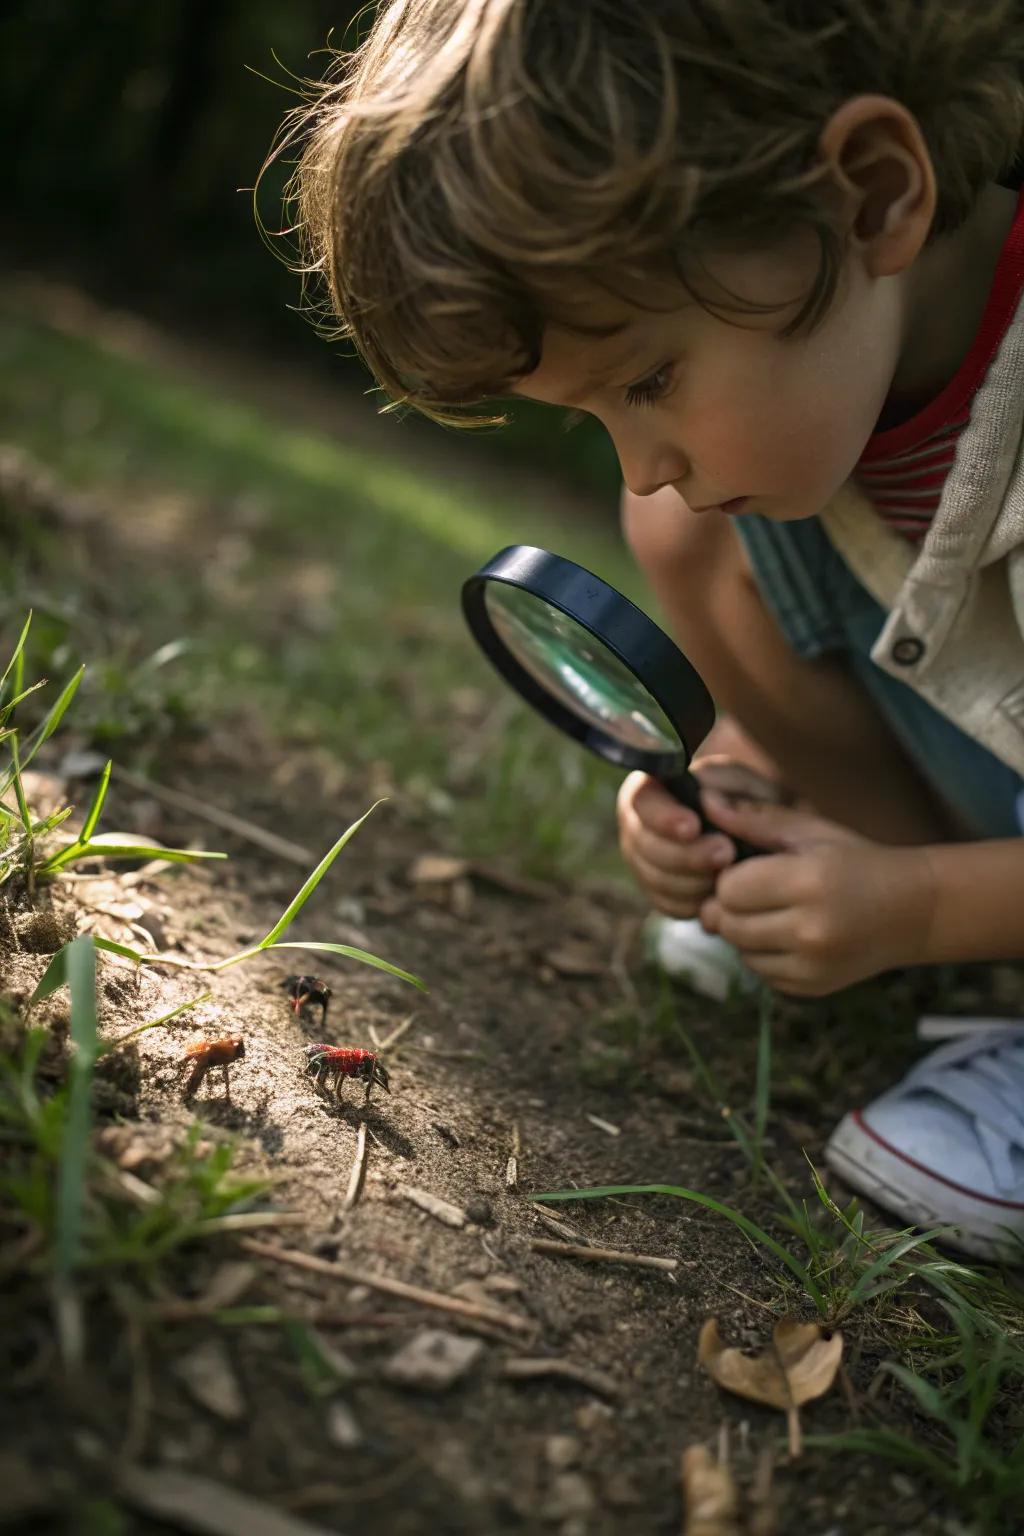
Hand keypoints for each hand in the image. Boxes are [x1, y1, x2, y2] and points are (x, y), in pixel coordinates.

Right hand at [616, 759, 794, 919]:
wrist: (758, 833)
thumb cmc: (747, 799)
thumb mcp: (746, 786)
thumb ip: (729, 791)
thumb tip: (708, 804)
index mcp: (653, 788)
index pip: (642, 801)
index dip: (663, 818)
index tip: (694, 827)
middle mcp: (639, 826)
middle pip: (644, 846)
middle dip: (686, 854)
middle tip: (726, 853)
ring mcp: (644, 862)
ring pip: (656, 880)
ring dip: (694, 880)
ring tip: (729, 872)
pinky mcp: (659, 894)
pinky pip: (669, 905)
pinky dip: (696, 902)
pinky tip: (721, 892)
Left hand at [697, 790, 932, 995]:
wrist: (911, 911)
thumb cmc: (856, 861)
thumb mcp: (811, 832)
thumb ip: (756, 820)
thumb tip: (706, 802)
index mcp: (809, 882)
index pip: (729, 889)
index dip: (730, 877)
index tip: (747, 869)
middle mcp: (811, 929)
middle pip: (728, 923)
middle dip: (730, 906)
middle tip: (754, 892)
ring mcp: (812, 965)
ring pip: (739, 951)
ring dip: (744, 932)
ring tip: (773, 912)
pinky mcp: (812, 987)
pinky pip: (760, 973)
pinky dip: (763, 954)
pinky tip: (788, 935)